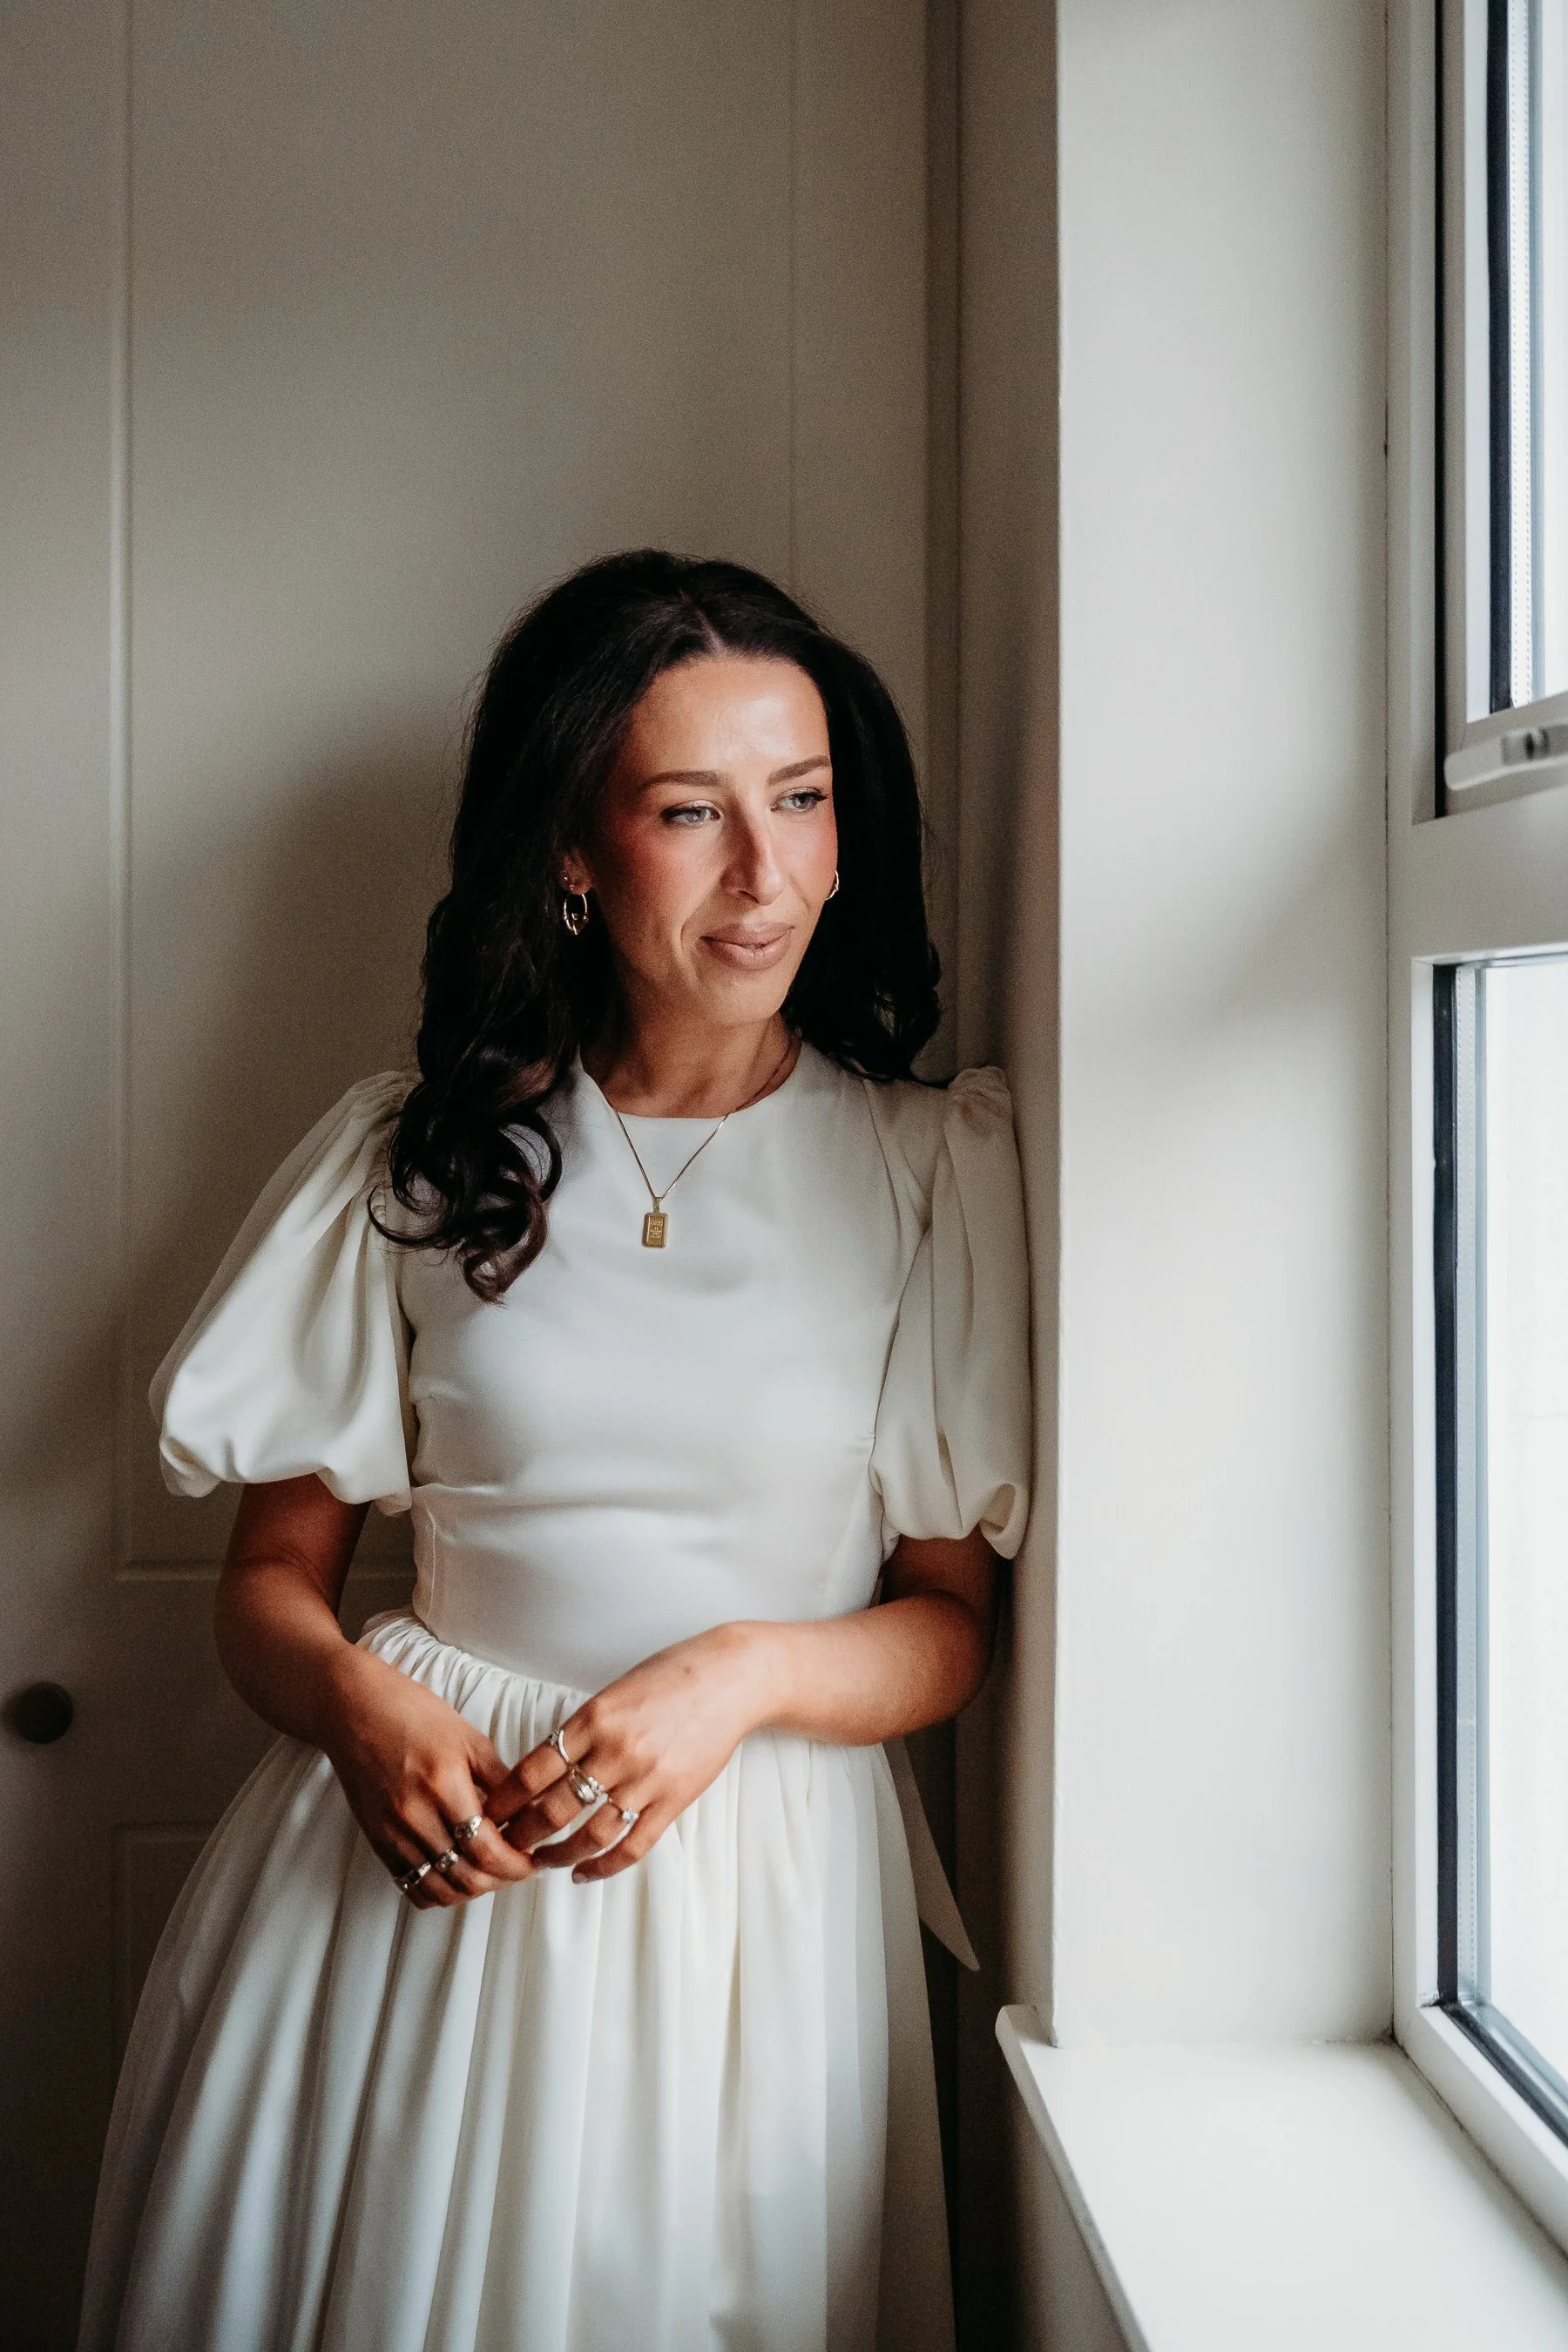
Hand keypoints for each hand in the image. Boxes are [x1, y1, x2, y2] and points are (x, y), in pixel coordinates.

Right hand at [322, 1649, 536, 1909]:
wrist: (354, 1711)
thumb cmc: (413, 1714)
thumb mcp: (469, 1738)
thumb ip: (501, 1779)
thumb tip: (532, 1811)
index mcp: (444, 1785)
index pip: (486, 1850)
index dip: (516, 1864)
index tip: (532, 1860)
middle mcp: (416, 1816)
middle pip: (466, 1878)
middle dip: (501, 1880)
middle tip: (517, 1868)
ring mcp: (393, 1834)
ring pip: (440, 1890)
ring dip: (472, 1890)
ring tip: (490, 1873)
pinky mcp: (377, 1842)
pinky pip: (412, 1886)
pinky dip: (439, 1892)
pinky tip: (456, 1875)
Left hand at [485, 1623, 769, 1883]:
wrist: (730, 1679)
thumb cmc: (671, 1676)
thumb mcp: (615, 1691)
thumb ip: (583, 1728)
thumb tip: (546, 1765)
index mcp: (595, 1718)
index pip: (534, 1769)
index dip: (506, 1799)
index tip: (487, 1814)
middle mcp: (616, 1751)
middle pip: (554, 1807)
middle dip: (522, 1834)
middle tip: (503, 1846)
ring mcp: (647, 1779)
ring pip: (590, 1834)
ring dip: (558, 1854)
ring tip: (540, 1862)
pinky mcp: (673, 1800)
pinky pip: (632, 1845)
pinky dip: (603, 1866)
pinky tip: (583, 1873)